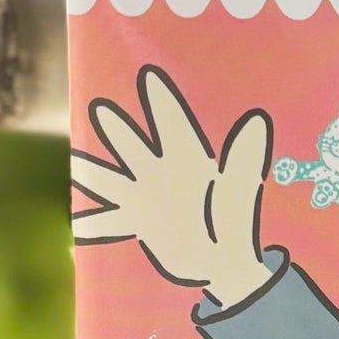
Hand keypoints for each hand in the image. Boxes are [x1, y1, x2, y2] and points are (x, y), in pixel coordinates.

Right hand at [72, 66, 274, 309]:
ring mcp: (146, 197)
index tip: (150, 77)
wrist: (223, 262)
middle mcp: (161, 173)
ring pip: (114, 180)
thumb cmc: (233, 221)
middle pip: (134, 148)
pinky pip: (111, 220)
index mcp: (188, 160)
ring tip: (81, 163)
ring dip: (97, 173)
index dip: (162, 102)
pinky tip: (80, 225)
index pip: (173, 125)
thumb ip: (244, 160)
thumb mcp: (238, 191)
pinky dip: (95, 223)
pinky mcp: (138, 222)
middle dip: (120, 132)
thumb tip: (257, 123)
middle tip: (101, 109)